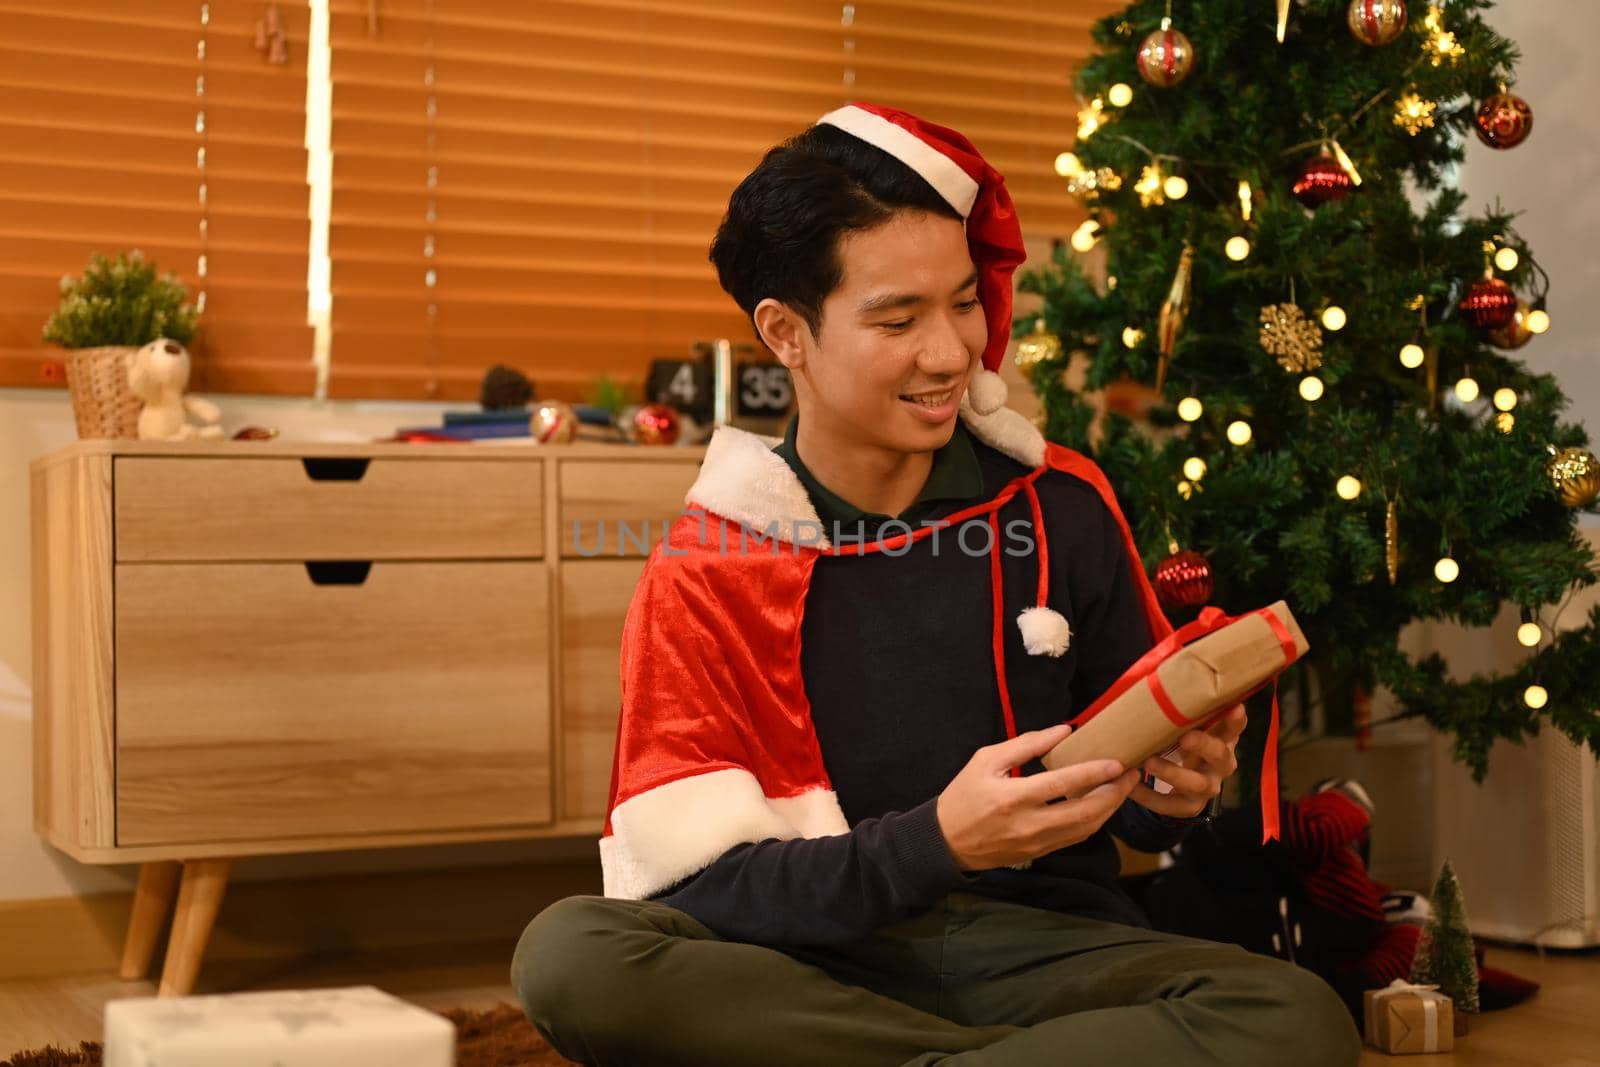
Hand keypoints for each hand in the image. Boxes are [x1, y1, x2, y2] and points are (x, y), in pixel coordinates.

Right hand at [935, 723, 1141, 871]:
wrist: (947, 841)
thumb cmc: (964, 794)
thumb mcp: (986, 760)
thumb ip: (1026, 744)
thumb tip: (1064, 730)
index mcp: (1013, 798)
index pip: (1063, 785)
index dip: (1094, 773)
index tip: (1117, 762)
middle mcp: (1029, 824)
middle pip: (1085, 813)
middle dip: (1114, 793)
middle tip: (1132, 774)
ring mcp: (1037, 843)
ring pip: (1086, 829)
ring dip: (1110, 808)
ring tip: (1123, 787)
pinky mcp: (1040, 853)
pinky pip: (1076, 837)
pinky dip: (1094, 820)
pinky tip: (1102, 804)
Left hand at [1131, 705, 1246, 818]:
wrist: (1180, 782)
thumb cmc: (1182, 743)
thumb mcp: (1188, 728)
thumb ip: (1183, 712)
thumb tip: (1156, 678)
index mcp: (1222, 742)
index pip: (1233, 729)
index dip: (1235, 720)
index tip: (1236, 707)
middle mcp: (1220, 766)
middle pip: (1220, 756)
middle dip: (1203, 745)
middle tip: (1185, 737)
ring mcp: (1206, 789)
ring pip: (1197, 784)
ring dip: (1173, 773)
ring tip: (1149, 763)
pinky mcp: (1188, 807)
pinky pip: (1168, 805)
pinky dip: (1148, 796)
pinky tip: (1131, 786)